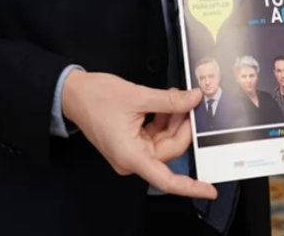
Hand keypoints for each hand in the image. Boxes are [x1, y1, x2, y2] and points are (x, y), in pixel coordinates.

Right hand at [60, 70, 216, 198]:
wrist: (74, 93)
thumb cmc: (95, 98)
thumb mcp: (137, 96)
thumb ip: (169, 101)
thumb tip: (192, 99)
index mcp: (130, 155)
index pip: (166, 180)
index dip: (190, 186)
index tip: (209, 189)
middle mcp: (131, 159)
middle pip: (169, 151)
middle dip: (181, 127)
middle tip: (190, 104)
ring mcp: (131, 152)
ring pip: (164, 142)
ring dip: (173, 121)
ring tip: (176, 100)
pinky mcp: (131, 143)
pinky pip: (154, 136)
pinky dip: (163, 121)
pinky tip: (166, 105)